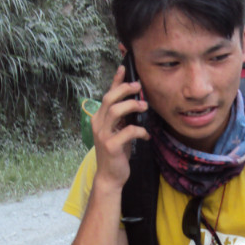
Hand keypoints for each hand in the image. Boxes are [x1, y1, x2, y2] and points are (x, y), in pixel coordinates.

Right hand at [91, 64, 148, 188]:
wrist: (110, 177)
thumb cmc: (116, 153)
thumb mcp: (118, 132)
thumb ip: (122, 118)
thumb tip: (136, 102)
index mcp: (99, 118)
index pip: (107, 95)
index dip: (116, 80)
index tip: (124, 67)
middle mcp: (98, 124)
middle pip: (109, 99)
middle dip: (125, 89)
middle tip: (139, 87)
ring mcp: (103, 135)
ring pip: (116, 111)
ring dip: (131, 106)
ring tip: (144, 106)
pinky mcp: (111, 146)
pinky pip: (128, 131)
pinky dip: (140, 131)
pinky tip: (145, 135)